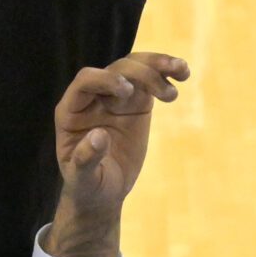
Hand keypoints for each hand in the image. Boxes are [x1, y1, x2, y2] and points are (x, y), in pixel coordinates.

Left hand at [49, 51, 188, 254]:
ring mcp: (116, 98)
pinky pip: (150, 81)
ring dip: (158, 64)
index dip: (106, 80)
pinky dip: (167, 74)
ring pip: (135, 68)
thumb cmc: (87, 185)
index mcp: (71, 110)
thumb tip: (99, 137)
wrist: (104, 192)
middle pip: (116, 69)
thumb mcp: (83, 178)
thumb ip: (86, 158)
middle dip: (141, 73)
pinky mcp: (137, 103)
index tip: (127, 92)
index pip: (86, 81)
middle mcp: (93, 98)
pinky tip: (183, 74)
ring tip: (182, 70)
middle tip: (164, 93)